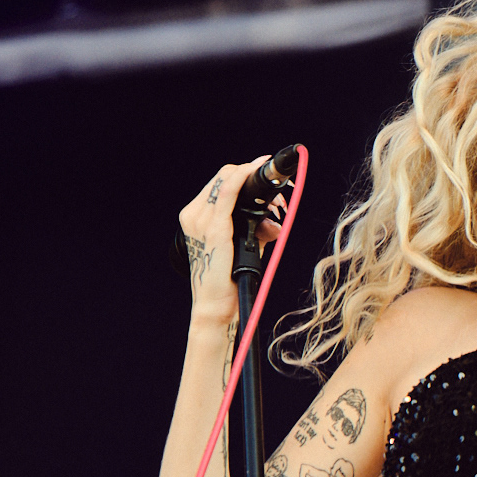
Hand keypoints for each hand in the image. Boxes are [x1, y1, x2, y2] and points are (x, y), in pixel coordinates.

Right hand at [177, 157, 283, 321]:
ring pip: (227, 179)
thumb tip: (275, 224)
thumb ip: (258, 231)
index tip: (269, 179)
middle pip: (224, 177)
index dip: (245, 175)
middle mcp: (194, 215)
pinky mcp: (214, 228)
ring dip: (255, 178)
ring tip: (279, 194)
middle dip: (253, 175)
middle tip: (282, 187)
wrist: (217, 306)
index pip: (220, 183)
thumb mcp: (245, 249)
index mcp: (196, 217)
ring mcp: (201, 220)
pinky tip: (255, 170)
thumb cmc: (229, 280)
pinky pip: (228, 191)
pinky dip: (243, 177)